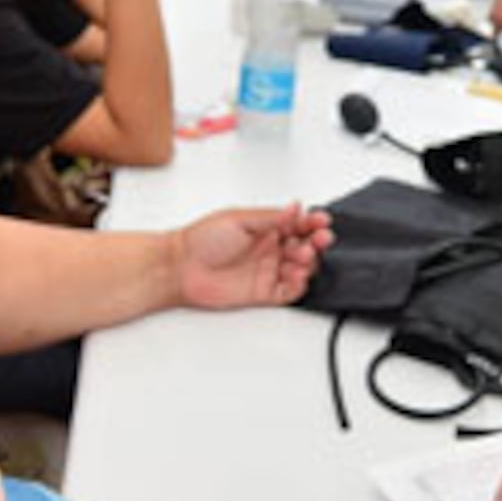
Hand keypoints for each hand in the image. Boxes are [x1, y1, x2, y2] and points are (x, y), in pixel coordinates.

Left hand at [170, 203, 332, 309]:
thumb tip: (295, 208)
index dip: (312, 222)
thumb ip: (270, 217)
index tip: (321, 220)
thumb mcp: (239, 219)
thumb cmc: (202, 239)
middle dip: (316, 241)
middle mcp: (269, 249)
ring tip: (304, 256)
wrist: (181, 267)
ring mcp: (267, 270)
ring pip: (300, 268)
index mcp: (265, 228)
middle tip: (320, 238)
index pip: (297, 224)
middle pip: (304, 246)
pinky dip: (298, 285)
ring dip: (308, 262)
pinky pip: (288, 291)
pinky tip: (298, 276)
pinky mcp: (262, 292)